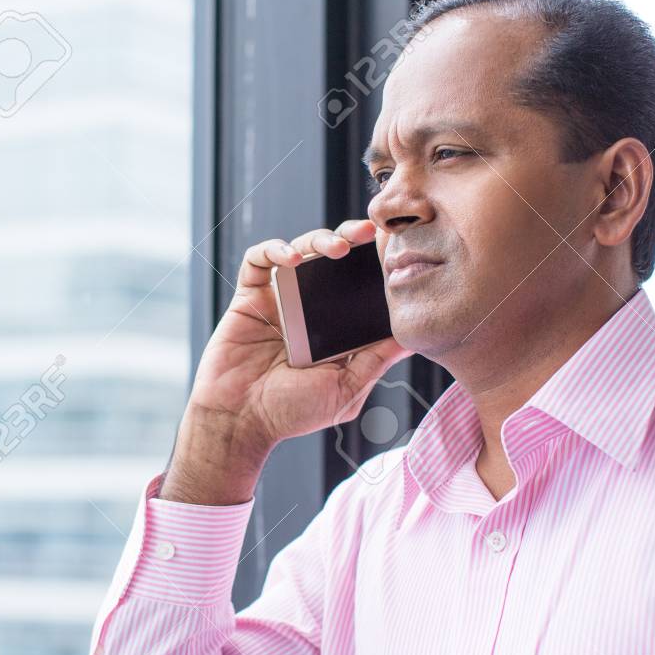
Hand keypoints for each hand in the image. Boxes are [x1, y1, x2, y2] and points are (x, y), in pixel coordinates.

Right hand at [160, 219, 411, 503]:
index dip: (378, 263)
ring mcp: (280, 299)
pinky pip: (259, 260)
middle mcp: (310, 307)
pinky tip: (291, 258)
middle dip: (353, 238)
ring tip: (338, 247)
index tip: (398, 250)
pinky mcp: (249, 296)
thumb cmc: (291, 412)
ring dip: (320, 240)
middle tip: (371, 232)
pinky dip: (274, 250)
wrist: (239, 421)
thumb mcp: (346, 388)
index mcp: (336, 327)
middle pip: (334, 258)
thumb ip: (377, 359)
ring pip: (302, 250)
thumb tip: (415, 336)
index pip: (361, 283)